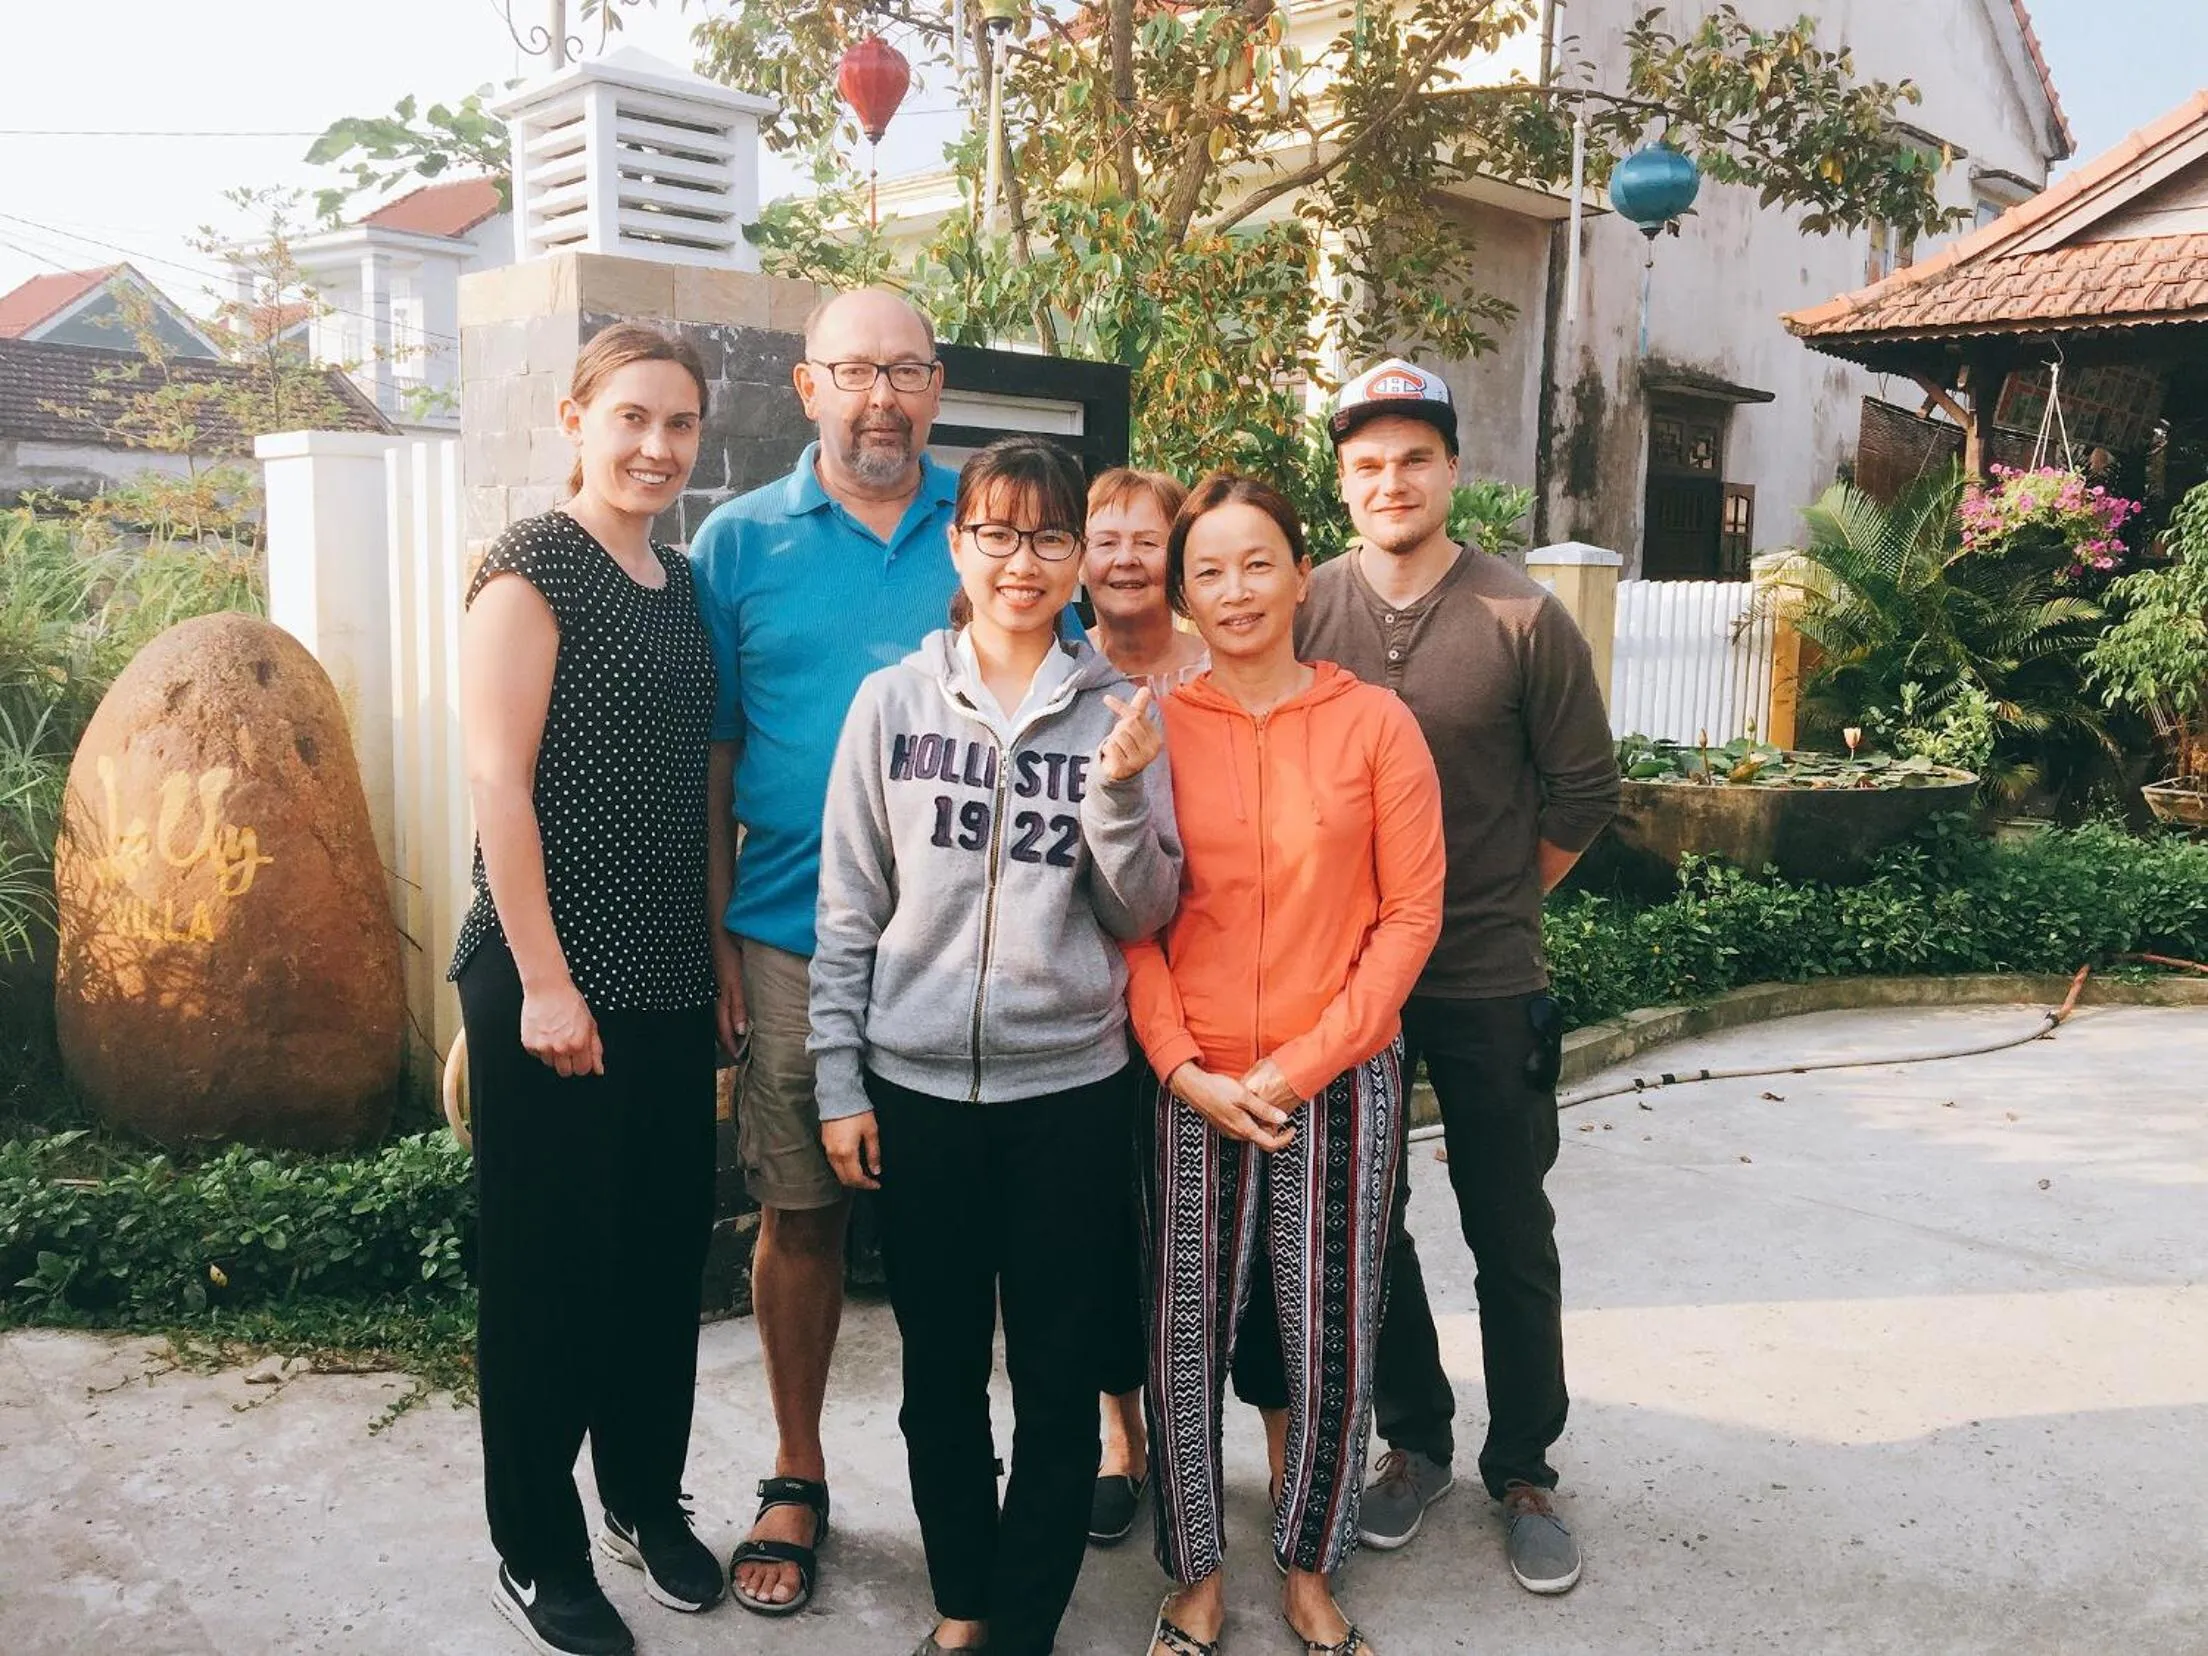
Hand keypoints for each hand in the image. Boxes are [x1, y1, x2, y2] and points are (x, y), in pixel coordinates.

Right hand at [520, 979, 604, 1077]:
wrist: (548, 988)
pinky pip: (537, 1055)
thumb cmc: (570, 1002)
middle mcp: (561, 1048)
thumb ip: (595, 1049)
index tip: (580, 1056)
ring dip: (553, 1054)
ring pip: (550, 1064)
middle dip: (568, 1062)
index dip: (582, 1063)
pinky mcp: (529, 1044)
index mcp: (578, 1044)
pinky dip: (540, 1047)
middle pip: (565, 1072)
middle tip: (567, 1046)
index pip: (582, 1070)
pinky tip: (545, 1032)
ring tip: (555, 1035)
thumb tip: (599, 1069)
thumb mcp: (590, 1024)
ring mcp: (543, 1047)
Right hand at [713, 938, 749, 1062]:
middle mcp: (716, 995)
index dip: (730, 1044)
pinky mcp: (718, 980)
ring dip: (725, 1030)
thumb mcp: (735, 981)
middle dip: (726, 1041)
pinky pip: (719, 1005)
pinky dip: (724, 1016)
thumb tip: (740, 1031)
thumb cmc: (728, 953)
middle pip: (719, 1025)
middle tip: (736, 1055)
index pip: (723, 1029)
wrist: (718, 930)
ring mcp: (716, 987)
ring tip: (734, 1041)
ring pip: (718, 1016)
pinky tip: (730, 1017)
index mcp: (721, 998)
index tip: (738, 1058)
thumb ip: (738, 1005)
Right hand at [822, 1111, 882, 1189]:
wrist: (839, 1096)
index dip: (867, 1185)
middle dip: (858, 1184)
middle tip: (870, 1183)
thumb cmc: (857, 1112)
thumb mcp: (871, 1132)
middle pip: (845, 1179)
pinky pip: (833, 1162)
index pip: (856, 1178)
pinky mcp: (825, 1143)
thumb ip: (873, 1154)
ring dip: (850, 1177)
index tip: (876, 1185)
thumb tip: (875, 1171)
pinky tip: (852, 1163)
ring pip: (838, 1172)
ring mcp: (828, 1149)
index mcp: (847, 1153)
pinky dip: (843, 1168)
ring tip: (863, 1174)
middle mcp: (834, 1154)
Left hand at [1097, 686, 1162, 783]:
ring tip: (1118, 748)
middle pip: (1127, 724)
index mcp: (1156, 740)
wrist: (1121, 771)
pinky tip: (1113, 756)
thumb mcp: (1134, 726)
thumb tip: (1145, 689)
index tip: (1105, 698)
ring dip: (1112, 740)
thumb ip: (1139, 708)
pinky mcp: (1125, 768)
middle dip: (1118, 728)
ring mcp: (1139, 762)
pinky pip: (1111, 747)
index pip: (1135, 715)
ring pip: (1118, 736)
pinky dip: (1107, 749)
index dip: (1119, 707)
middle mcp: (1151, 752)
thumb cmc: (1128, 744)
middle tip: (1119, 739)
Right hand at [1166, 1062, 1294, 1150]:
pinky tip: (1250, 1107)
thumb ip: (1264, 1109)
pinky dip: (1252, 1122)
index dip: (1286, 1139)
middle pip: (1262, 1140)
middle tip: (1281, 1115)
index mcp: (1244, 1128)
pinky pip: (1243, 1128)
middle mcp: (1236, 1134)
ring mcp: (1229, 1131)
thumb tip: (1283, 1118)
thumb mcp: (1244, 1096)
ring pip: (1252, 1134)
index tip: (1293, 1128)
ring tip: (1266, 1108)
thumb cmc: (1216, 1089)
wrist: (1193, 1087)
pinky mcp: (1224, 1125)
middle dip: (1275, 1131)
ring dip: (1263, 1125)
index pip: (1271, 1144)